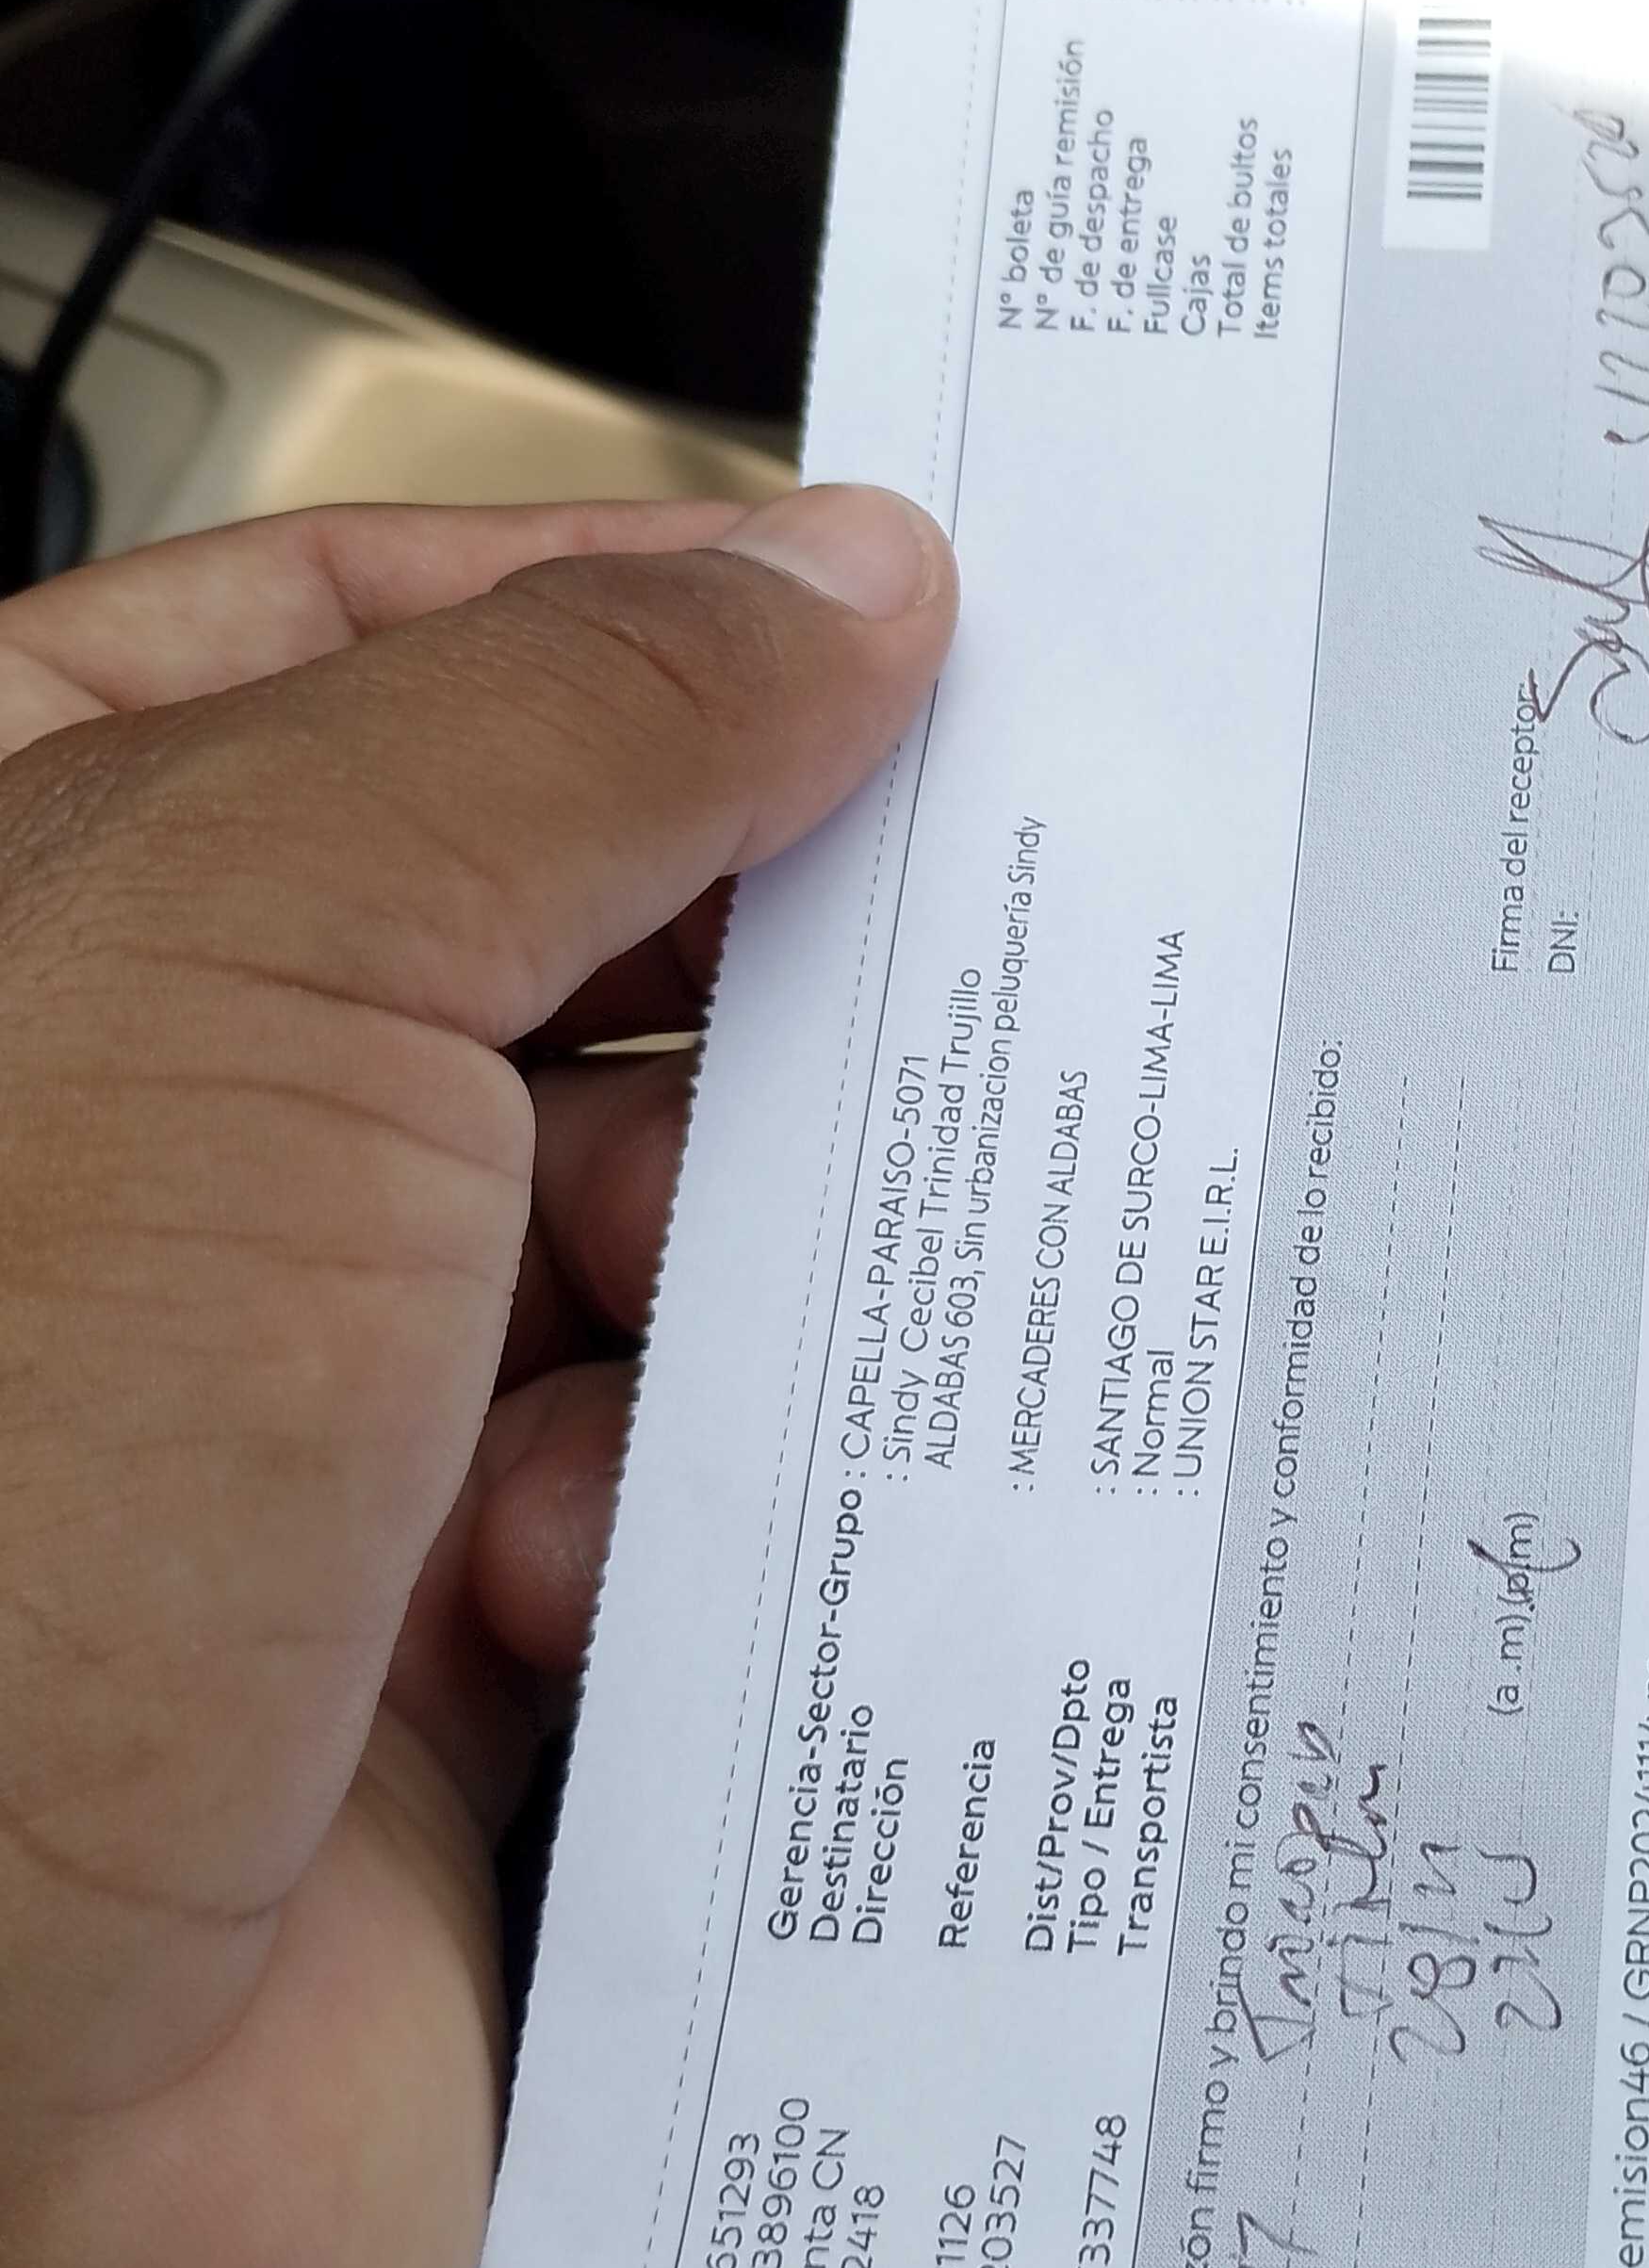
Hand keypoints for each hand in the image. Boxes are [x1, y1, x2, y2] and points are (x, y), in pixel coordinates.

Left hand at [0, 486, 954, 2267]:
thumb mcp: (252, 967)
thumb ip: (559, 731)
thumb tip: (832, 583)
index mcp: (12, 924)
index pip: (338, 650)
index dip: (612, 612)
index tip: (879, 621)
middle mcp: (130, 1165)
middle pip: (535, 948)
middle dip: (741, 975)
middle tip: (937, 966)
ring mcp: (267, 1429)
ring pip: (638, 1243)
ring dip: (721, 1274)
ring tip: (707, 1324)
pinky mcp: (413, 1684)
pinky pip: (664, 1521)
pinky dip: (688, 1529)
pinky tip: (597, 1587)